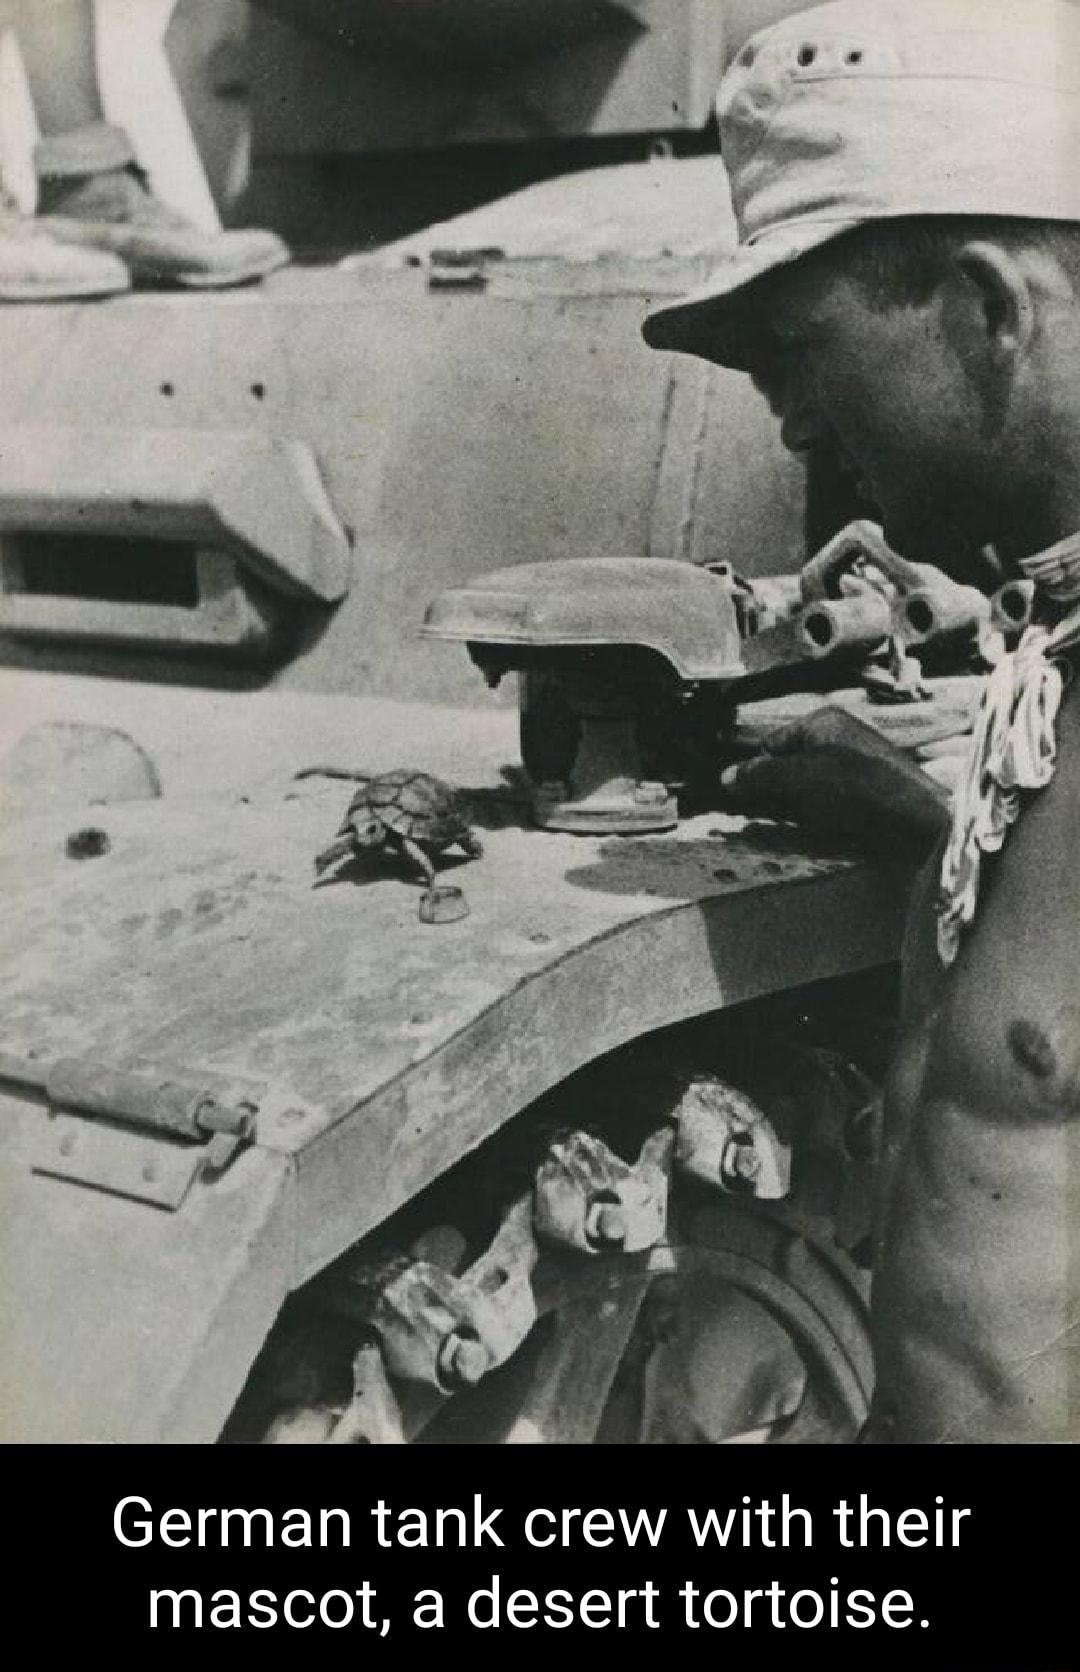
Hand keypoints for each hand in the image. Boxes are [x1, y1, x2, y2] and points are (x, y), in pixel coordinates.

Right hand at [718, 707, 950, 860]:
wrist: (921, 823)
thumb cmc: (859, 791)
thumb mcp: (800, 779)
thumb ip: (760, 775)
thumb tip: (726, 777)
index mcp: (823, 724)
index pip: (770, 746)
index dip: (754, 774)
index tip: (741, 801)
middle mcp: (839, 740)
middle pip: (787, 768)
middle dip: (772, 794)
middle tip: (761, 818)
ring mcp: (854, 769)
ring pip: (806, 790)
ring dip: (792, 811)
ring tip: (789, 827)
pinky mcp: (867, 797)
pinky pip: (828, 805)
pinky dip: (816, 819)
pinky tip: (816, 833)